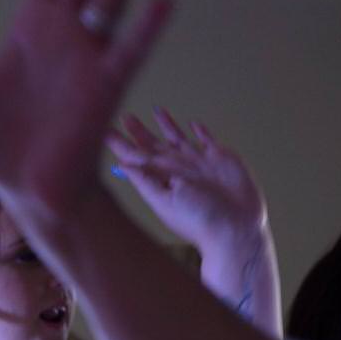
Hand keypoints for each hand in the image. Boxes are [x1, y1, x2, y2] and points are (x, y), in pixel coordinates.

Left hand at [108, 110, 267, 249]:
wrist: (236, 228)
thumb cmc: (199, 220)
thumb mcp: (165, 201)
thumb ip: (145, 181)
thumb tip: (121, 164)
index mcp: (161, 177)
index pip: (134, 156)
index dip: (120, 144)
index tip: (104, 131)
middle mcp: (177, 167)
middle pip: (153, 144)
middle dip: (139, 131)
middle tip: (126, 117)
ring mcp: (198, 162)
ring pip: (179, 138)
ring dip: (167, 125)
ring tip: (156, 111)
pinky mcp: (220, 158)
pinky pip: (207, 140)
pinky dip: (200, 131)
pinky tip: (194, 124)